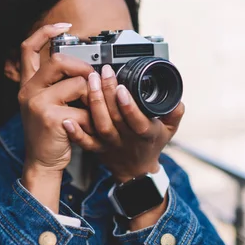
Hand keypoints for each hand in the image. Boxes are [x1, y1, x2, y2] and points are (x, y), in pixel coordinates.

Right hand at [17, 23, 102, 211]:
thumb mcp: (48, 104)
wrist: (43, 162)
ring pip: (77, 84)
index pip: (28, 48)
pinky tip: (87, 127)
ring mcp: (37, 103)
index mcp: (28, 84)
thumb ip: (59, 85)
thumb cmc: (52, 133)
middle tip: (93, 80)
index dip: (45, 32)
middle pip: (58, 60)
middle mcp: (28, 90)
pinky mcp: (50, 118)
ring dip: (91, 98)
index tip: (64, 26)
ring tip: (90, 112)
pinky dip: (91, 118)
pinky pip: (83, 108)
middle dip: (83, 68)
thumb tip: (89, 68)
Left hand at [64, 64, 184, 182]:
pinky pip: (84, 142)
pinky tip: (67, 119)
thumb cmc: (151, 144)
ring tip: (90, 82)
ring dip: (93, 103)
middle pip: (115, 117)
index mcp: (145, 133)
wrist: (137, 171)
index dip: (129, 105)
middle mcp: (126, 139)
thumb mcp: (170, 130)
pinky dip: (75, 132)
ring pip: (99, 125)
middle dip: (107, 93)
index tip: (122, 87)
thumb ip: (175, 113)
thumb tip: (177, 99)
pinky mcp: (97, 148)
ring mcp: (109, 144)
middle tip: (103, 72)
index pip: (137, 120)